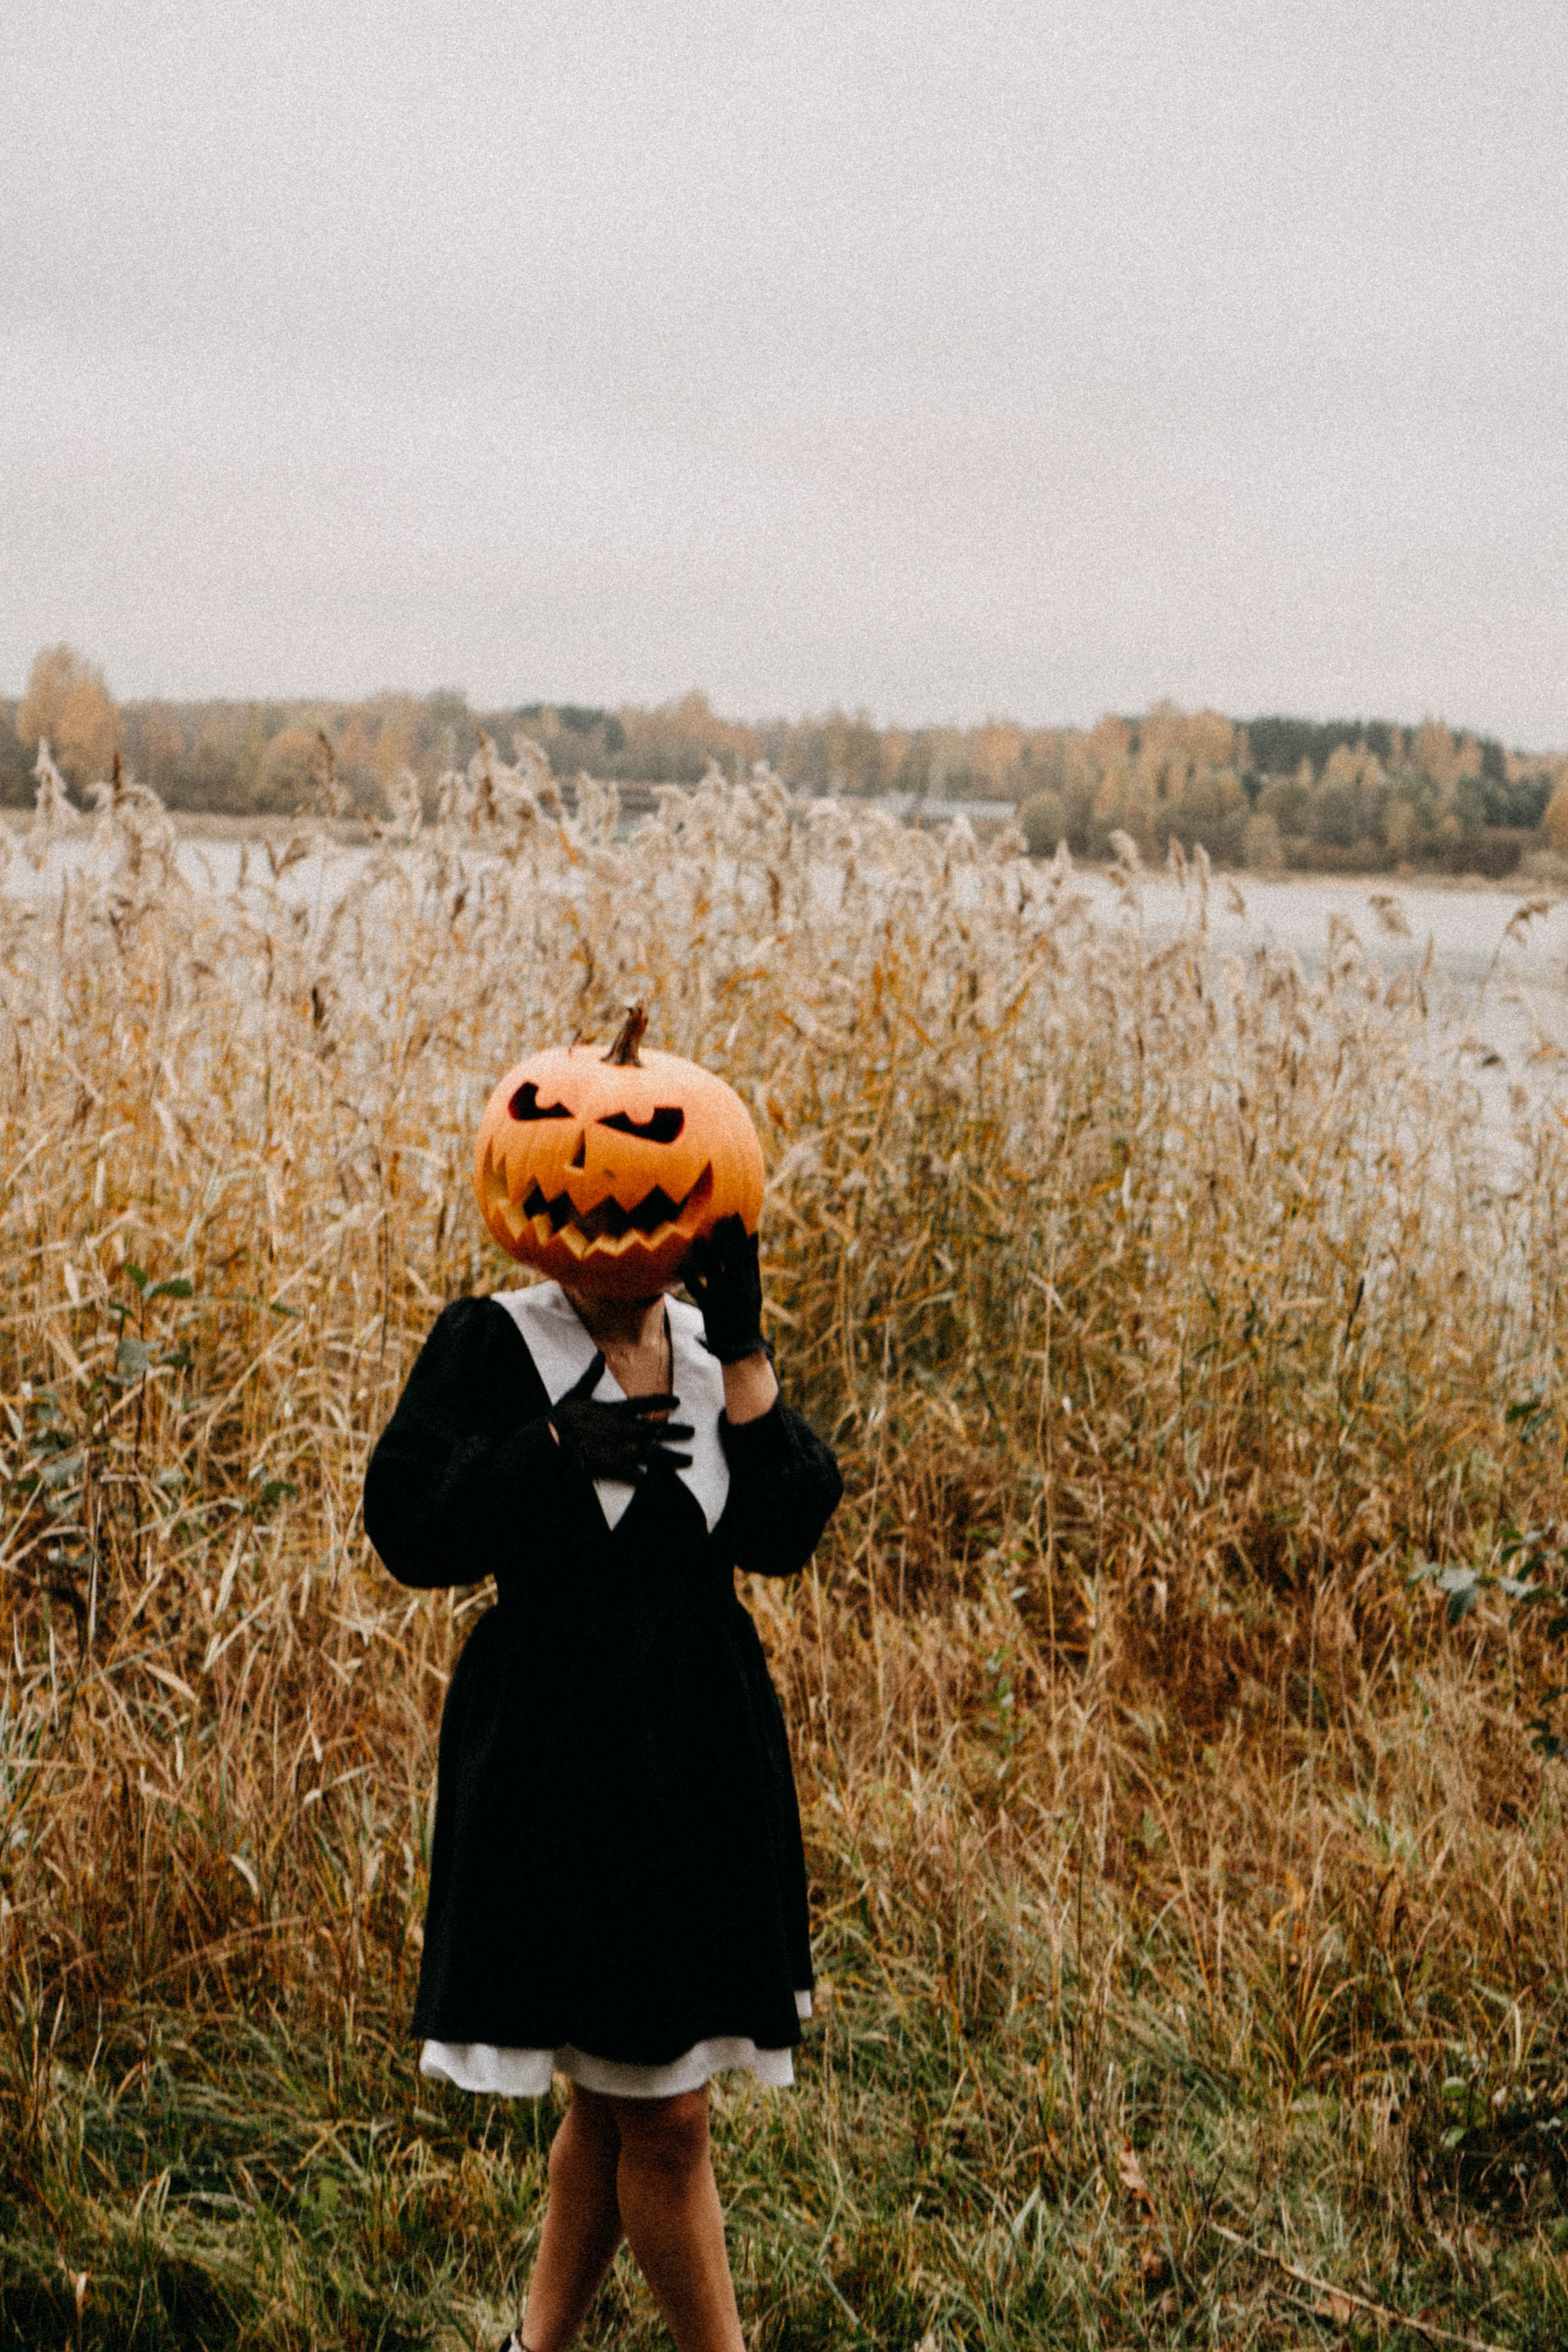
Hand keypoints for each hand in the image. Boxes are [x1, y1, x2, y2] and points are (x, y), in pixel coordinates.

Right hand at [550, 1353, 693, 1482]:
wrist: (552, 1437)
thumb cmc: (564, 1415)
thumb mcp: (579, 1391)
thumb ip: (593, 1374)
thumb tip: (600, 1354)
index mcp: (616, 1409)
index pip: (645, 1403)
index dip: (663, 1401)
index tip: (677, 1400)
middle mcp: (622, 1427)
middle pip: (655, 1428)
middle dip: (676, 1430)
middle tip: (691, 1431)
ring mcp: (619, 1446)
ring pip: (652, 1451)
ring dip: (671, 1456)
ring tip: (687, 1460)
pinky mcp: (611, 1463)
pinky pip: (632, 1472)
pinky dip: (643, 1477)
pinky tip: (653, 1480)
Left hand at [683, 1216, 767, 1363]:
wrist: (742, 1347)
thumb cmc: (746, 1314)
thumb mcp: (754, 1290)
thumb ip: (752, 1265)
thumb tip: (753, 1236)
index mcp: (750, 1283)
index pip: (746, 1255)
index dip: (740, 1235)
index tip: (735, 1216)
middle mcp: (739, 1289)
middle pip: (732, 1260)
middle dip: (726, 1239)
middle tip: (720, 1218)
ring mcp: (725, 1299)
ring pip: (715, 1274)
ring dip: (707, 1256)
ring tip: (698, 1238)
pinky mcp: (711, 1310)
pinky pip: (700, 1294)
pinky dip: (692, 1281)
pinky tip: (684, 1269)